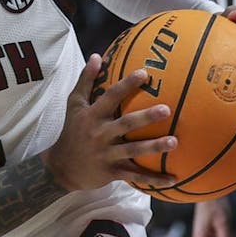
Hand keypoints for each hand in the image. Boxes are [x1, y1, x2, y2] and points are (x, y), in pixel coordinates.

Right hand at [42, 54, 177, 190]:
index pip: (110, 97)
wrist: (61, 167)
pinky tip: (173, 179)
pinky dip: (154, 180)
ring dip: (154, 147)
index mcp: (91, 116)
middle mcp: (99, 134)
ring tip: (174, 142)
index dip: (126, 85)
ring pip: (133, 150)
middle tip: (167, 110)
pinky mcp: (111, 172)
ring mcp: (106, 154)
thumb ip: (86, 80)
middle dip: (145, 117)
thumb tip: (97, 56)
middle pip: (125, 124)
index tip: (144, 74)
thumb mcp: (74, 104)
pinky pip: (135, 176)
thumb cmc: (72, 131)